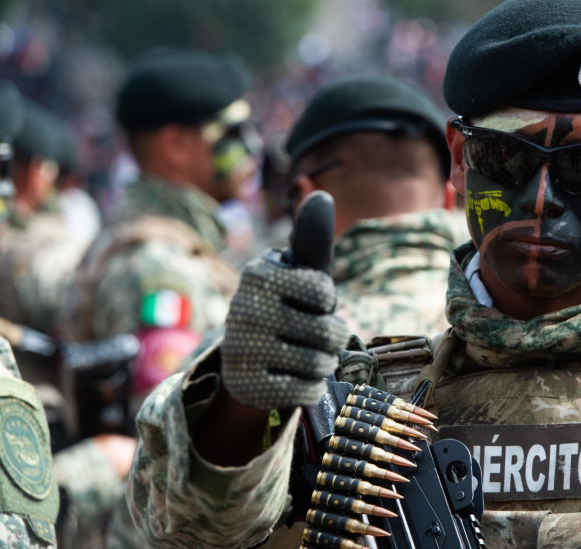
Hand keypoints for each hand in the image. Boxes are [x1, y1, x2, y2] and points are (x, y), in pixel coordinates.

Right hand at [221, 191, 348, 409]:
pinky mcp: (246, 388)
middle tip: (311, 333)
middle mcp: (243, 310)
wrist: (249, 356)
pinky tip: (292, 377)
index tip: (309, 300)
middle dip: (331, 337)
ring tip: (304, 354)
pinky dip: (310, 387)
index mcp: (258, 274)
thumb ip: (313, 238)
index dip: (327, 302)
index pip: (324, 293)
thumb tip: (321, 194)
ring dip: (323, 362)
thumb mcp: (300, 271)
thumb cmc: (288, 302)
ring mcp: (242, 351)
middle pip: (329, 333)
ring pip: (320, 364)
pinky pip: (307, 392)